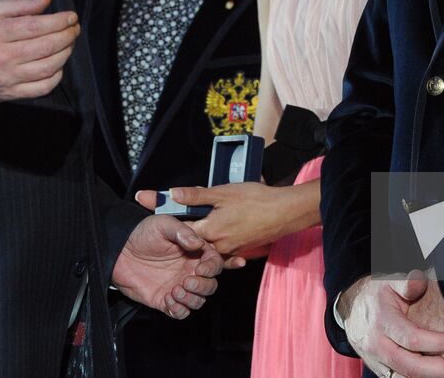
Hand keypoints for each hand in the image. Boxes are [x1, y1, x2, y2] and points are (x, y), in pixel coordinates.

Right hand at [0, 0, 77, 102]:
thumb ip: (18, 4)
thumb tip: (46, 1)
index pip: (35, 26)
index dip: (59, 21)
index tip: (70, 16)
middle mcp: (1, 57)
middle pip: (46, 47)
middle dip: (67, 35)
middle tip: (74, 28)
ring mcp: (7, 78)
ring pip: (48, 67)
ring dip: (66, 53)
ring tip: (68, 43)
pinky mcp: (11, 93)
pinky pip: (42, 87)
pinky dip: (56, 75)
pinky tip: (57, 64)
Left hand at [112, 214, 224, 318]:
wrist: (119, 250)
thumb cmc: (143, 233)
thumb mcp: (163, 225)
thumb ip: (182, 232)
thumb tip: (198, 244)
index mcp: (194, 253)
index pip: (215, 263)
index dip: (212, 268)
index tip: (201, 268)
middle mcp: (190, 271)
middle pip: (210, 285)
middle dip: (202, 286)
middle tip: (186, 281)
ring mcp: (179, 286)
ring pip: (198, 301)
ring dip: (192, 299)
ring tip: (175, 290)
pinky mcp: (165, 300)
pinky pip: (181, 312)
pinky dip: (179, 310)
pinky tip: (168, 299)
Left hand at [163, 181, 315, 258]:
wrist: (285, 213)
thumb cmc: (255, 200)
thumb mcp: (223, 192)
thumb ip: (196, 196)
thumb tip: (172, 194)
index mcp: (210, 230)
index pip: (182, 229)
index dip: (169, 219)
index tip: (157, 212)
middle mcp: (218, 245)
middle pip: (194, 241)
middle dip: (186, 233)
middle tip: (177, 224)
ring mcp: (231, 250)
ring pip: (209, 247)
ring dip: (202, 240)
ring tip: (199, 231)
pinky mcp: (241, 250)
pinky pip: (223, 250)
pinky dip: (218, 243)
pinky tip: (220, 233)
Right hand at [337, 273, 443, 377]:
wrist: (351, 309)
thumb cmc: (375, 295)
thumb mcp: (389, 281)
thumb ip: (407, 283)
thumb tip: (419, 281)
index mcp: (382, 321)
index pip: (412, 339)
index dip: (437, 343)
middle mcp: (377, 345)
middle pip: (411, 366)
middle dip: (441, 368)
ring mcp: (377, 361)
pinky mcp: (380, 370)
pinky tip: (438, 375)